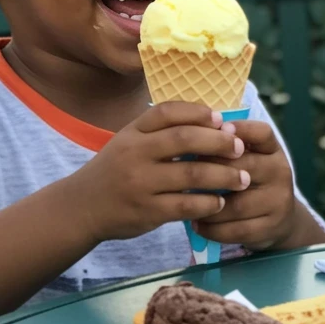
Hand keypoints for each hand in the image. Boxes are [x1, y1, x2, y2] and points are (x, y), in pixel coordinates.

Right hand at [69, 103, 249, 243]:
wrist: (81, 207)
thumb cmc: (116, 169)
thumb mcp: (130, 140)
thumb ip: (161, 130)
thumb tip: (213, 122)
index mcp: (133, 131)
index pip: (167, 111)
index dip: (197, 112)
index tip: (221, 118)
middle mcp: (136, 153)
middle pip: (185, 139)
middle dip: (219, 142)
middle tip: (241, 148)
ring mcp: (141, 183)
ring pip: (191, 174)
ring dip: (223, 175)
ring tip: (242, 178)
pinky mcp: (147, 212)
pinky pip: (186, 205)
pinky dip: (208, 203)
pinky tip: (220, 202)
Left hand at [195, 120, 299, 249]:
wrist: (281, 218)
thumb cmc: (253, 180)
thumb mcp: (249, 157)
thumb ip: (227, 147)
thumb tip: (192, 137)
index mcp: (273, 150)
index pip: (262, 133)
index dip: (239, 129)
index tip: (216, 131)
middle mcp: (280, 171)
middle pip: (245, 166)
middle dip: (211, 170)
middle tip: (186, 174)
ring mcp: (278, 201)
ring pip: (236, 204)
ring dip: (207, 206)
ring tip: (188, 204)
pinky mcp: (270, 227)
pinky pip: (236, 230)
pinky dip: (212, 229)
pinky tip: (198, 224)